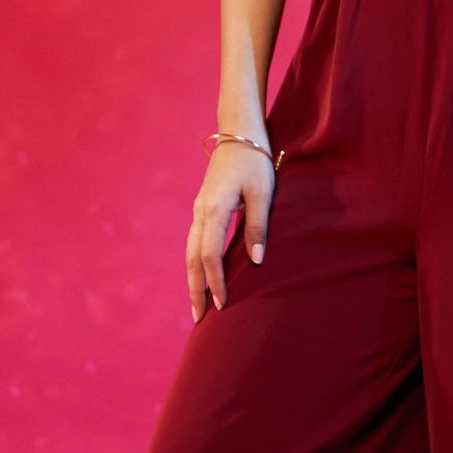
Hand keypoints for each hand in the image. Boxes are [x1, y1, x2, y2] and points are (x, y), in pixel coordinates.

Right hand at [186, 141, 274, 319]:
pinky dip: (195, 264)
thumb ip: (257, 227)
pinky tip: (201, 276)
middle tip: (199, 318)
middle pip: (192, 259)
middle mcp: (200, 212)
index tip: (222, 304)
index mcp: (214, 209)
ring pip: (190, 252)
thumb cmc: (255, 161)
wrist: (238, 133)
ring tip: (198, 304)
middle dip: (196, 289)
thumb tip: (256, 262)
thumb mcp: (262, 193)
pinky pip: (194, 242)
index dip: (215, 281)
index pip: (210, 255)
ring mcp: (198, 210)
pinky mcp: (203, 208)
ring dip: (193, 279)